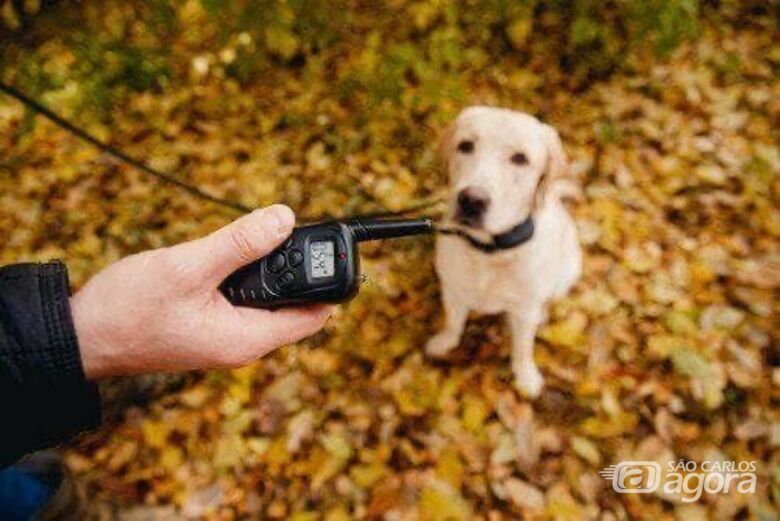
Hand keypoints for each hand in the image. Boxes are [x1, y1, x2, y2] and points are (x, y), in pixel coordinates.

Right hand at [71, 205, 332, 378]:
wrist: (81, 335)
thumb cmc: (128, 309)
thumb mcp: (188, 267)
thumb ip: (239, 243)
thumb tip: (285, 218)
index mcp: (248, 338)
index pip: (315, 315)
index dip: (327, 281)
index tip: (323, 246)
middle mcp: (243, 344)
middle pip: (294, 305)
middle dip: (291, 268)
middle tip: (273, 233)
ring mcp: (225, 337)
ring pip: (266, 299)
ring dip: (262, 269)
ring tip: (241, 242)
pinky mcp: (209, 327)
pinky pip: (242, 300)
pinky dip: (240, 275)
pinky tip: (218, 258)